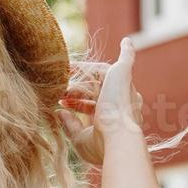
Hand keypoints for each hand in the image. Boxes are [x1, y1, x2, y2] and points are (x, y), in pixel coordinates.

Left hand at [56, 37, 143, 166]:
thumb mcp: (80, 138)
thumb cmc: (101, 146)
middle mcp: (123, 102)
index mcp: (116, 119)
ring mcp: (124, 88)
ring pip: (100, 75)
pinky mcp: (123, 75)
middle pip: (96, 89)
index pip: (94, 106)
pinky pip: (127, 60)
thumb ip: (70, 125)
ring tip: (64, 70)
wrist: (117, 140)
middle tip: (59, 88)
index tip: (63, 102)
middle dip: (77, 89)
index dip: (78, 103)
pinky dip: (128, 52)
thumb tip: (59, 113)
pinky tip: (127, 42)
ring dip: (82, 73)